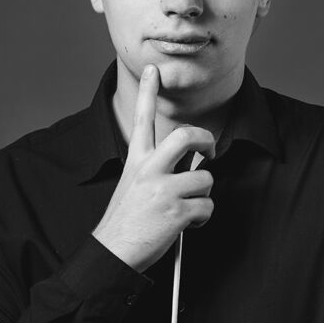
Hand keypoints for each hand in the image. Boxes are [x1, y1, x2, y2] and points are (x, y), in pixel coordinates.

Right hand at [93, 64, 215, 271]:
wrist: (113, 252)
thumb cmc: (125, 221)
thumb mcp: (131, 184)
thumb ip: (153, 169)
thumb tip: (186, 163)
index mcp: (137, 161)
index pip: (141, 119)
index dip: (148, 91)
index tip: (153, 70)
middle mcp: (149, 169)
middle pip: (187, 136)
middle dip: (206, 140)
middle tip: (210, 151)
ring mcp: (163, 189)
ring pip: (205, 178)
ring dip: (202, 196)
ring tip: (185, 209)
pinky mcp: (176, 210)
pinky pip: (207, 206)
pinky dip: (202, 218)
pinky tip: (187, 224)